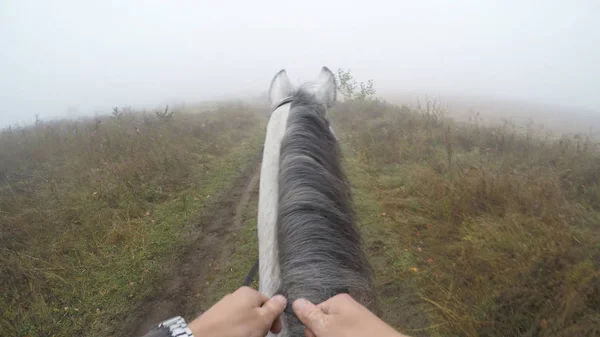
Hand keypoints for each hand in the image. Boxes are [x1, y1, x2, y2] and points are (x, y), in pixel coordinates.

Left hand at [189, 286, 286, 336]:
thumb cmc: (238, 329)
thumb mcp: (262, 320)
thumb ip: (274, 308)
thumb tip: (282, 297)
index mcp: (249, 292)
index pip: (269, 302)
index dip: (275, 318)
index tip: (275, 332)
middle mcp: (236, 295)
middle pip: (257, 310)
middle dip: (261, 324)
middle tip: (260, 336)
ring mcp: (225, 306)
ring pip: (245, 318)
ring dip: (250, 329)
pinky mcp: (216, 317)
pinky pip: (233, 322)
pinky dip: (237, 330)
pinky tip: (236, 336)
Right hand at [292, 293, 408, 336]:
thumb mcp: (326, 327)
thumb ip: (310, 315)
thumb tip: (295, 301)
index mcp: (337, 301)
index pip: (312, 312)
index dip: (312, 328)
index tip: (318, 336)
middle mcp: (346, 307)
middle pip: (323, 323)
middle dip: (322, 335)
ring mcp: (355, 320)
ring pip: (333, 332)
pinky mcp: (362, 331)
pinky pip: (344, 334)